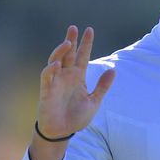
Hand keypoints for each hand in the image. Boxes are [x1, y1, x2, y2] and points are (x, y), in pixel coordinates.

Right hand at [36, 25, 115, 139]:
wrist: (62, 132)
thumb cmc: (76, 117)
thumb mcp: (94, 100)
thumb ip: (103, 86)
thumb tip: (113, 69)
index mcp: (78, 77)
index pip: (82, 56)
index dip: (85, 43)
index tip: (89, 30)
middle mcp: (66, 76)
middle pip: (68, 54)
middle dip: (70, 40)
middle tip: (73, 28)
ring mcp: (55, 82)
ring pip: (55, 61)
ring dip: (60, 51)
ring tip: (68, 42)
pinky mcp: (47, 91)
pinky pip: (47, 77)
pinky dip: (50, 70)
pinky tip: (56, 64)